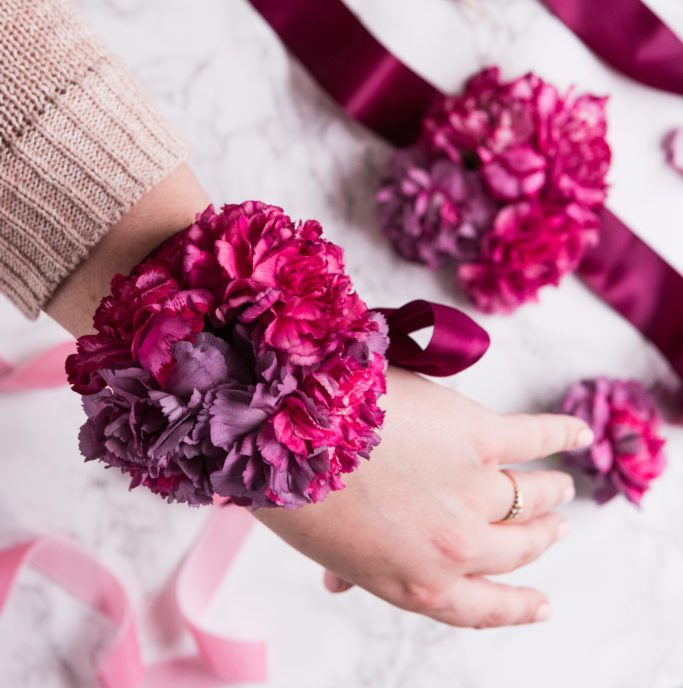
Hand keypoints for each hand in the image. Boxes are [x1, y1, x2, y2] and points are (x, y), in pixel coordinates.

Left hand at [256, 365, 592, 628]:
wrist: (290, 430)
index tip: (543, 602)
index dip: (519, 606)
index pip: (484, 607)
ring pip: (529, 498)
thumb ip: (352, 570)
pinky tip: (579, 433)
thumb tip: (338, 588)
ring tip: (561, 486)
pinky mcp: (479, 436)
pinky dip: (562, 433)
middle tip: (555, 526)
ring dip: (550, 493)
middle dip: (539, 539)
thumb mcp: (329, 550)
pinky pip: (535, 437)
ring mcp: (472, 493)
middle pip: (516, 549)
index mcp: (417, 584)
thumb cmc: (298, 489)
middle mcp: (455, 548)